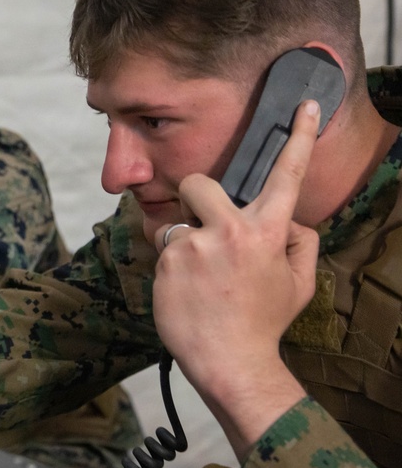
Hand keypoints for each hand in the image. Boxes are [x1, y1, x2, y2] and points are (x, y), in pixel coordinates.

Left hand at [152, 100, 320, 459]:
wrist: (230, 362)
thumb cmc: (263, 322)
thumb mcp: (297, 282)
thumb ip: (298, 242)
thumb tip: (286, 220)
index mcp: (268, 232)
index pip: (286, 176)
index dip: (300, 138)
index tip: (305, 105)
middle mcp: (229, 231)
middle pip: (198, 181)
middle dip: (195, 196)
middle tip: (203, 225)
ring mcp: (194, 245)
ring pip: (175, 220)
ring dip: (182, 240)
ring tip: (198, 277)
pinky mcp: (167, 262)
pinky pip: (162, 248)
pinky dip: (171, 265)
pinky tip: (186, 291)